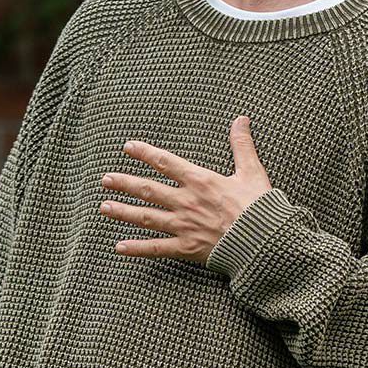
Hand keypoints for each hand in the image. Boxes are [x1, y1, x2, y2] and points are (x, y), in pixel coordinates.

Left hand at [97, 115, 272, 264]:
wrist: (263, 241)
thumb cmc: (259, 207)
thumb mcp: (252, 171)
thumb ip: (242, 145)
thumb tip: (241, 119)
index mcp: (201, 180)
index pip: (166, 162)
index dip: (145, 153)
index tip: (128, 147)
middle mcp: (187, 201)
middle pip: (148, 189)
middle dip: (125, 183)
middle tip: (105, 180)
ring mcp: (184, 225)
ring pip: (146, 217)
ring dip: (123, 212)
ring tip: (104, 208)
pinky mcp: (187, 248)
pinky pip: (157, 248)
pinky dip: (137, 248)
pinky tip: (119, 247)